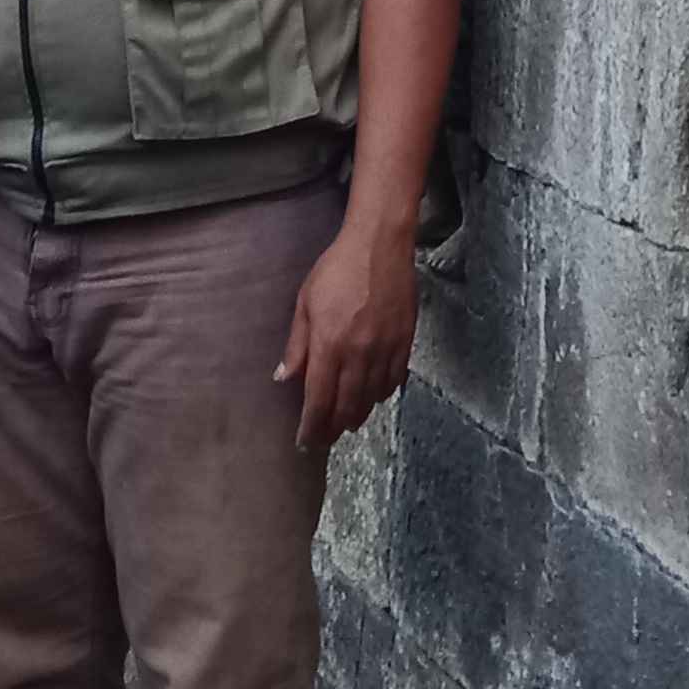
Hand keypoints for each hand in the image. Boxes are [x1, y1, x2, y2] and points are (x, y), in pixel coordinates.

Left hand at [275, 218, 417, 451]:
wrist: (380, 245)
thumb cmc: (336, 269)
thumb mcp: (305, 303)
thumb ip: (297, 345)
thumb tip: (284, 379)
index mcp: (329, 346)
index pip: (318, 401)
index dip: (312, 427)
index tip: (305, 442)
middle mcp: (358, 355)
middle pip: (346, 407)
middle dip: (333, 428)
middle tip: (324, 438)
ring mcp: (385, 350)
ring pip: (371, 399)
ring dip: (357, 415)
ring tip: (346, 421)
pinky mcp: (405, 343)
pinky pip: (394, 381)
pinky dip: (381, 395)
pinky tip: (372, 396)